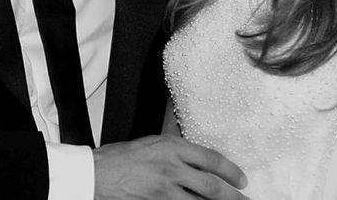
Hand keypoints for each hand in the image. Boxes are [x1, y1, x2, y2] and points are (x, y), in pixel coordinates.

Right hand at [93, 135, 248, 198]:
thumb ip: (175, 148)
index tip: (241, 179)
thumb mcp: (152, 142)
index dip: (229, 171)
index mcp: (171, 147)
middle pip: (211, 187)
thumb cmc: (121, 157)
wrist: (96, 174)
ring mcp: (164, 191)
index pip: (210, 159)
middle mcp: (171, 169)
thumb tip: (195, 152)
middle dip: (232, 196)